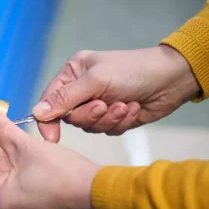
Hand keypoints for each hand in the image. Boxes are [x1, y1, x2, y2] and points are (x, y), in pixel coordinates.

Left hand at [0, 104, 99, 208]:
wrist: (100, 193)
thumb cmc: (63, 173)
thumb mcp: (26, 145)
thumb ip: (1, 128)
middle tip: (1, 124)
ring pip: (13, 180)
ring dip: (15, 159)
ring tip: (20, 138)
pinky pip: (28, 190)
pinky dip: (29, 174)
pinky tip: (36, 159)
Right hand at [33, 45, 200, 141]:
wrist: (172, 79)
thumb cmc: (132, 71)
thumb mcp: (96, 81)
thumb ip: (65, 99)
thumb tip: (36, 113)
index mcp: (73, 73)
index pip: (50, 100)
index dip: (49, 120)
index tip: (52, 138)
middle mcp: (83, 89)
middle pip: (72, 117)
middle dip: (91, 115)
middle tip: (105, 105)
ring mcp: (99, 104)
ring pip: (90, 127)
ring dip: (109, 119)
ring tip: (125, 105)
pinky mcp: (114, 118)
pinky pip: (108, 130)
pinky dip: (121, 122)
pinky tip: (133, 108)